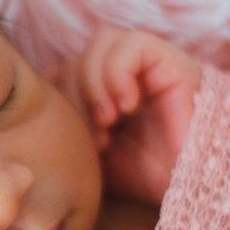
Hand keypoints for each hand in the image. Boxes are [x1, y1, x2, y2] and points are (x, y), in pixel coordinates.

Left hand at [50, 25, 200, 204]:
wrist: (190, 187)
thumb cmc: (146, 176)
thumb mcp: (92, 152)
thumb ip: (69, 121)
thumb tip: (39, 96)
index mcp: (106, 89)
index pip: (64, 67)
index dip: (60, 95)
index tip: (73, 136)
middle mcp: (127, 72)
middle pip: (79, 54)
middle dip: (77, 95)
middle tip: (97, 136)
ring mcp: (150, 64)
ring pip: (101, 42)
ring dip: (95, 84)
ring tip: (109, 121)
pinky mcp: (172, 62)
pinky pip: (132, 45)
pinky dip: (119, 74)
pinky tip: (127, 106)